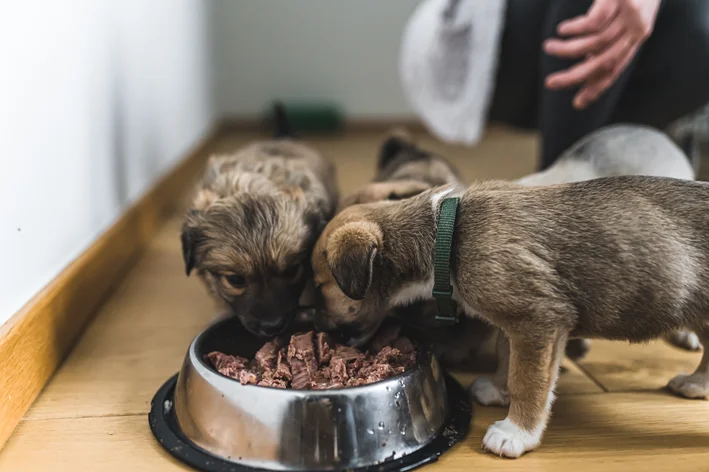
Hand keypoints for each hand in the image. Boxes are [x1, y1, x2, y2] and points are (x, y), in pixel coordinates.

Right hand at [543, 0, 660, 109]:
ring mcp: (629, 16)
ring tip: (548, 47)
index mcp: (635, 37)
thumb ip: (607, 38)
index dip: (596, 88)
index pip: (615, 70)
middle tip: (550, 83)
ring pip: (594, 44)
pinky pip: (593, 23)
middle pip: (603, 62)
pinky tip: (562, 29)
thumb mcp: (621, 17)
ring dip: (567, 50)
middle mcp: (635, 30)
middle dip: (575, 77)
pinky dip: (574, 29)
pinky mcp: (620, 1)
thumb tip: (586, 59)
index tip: (577, 103)